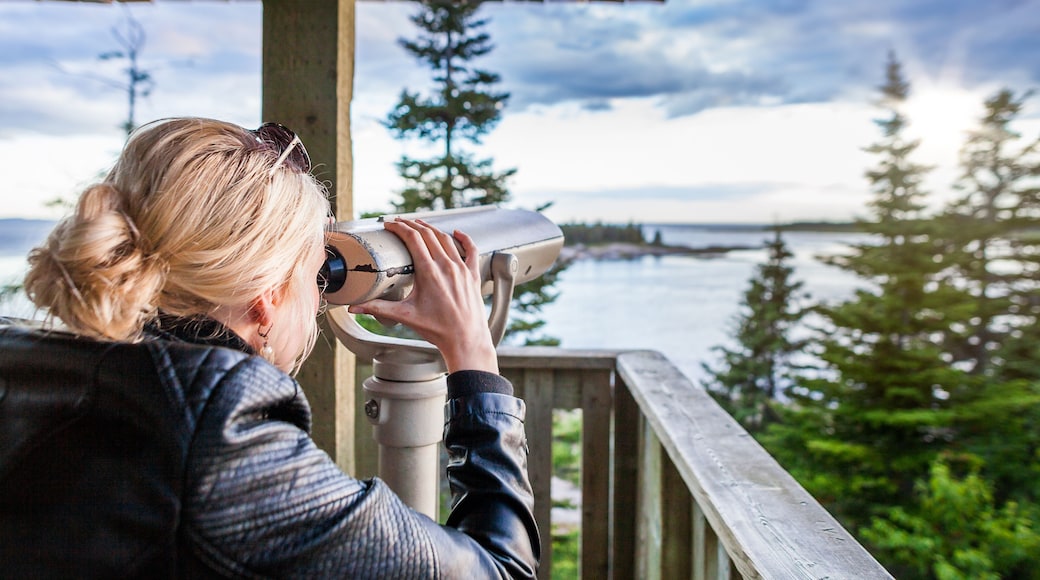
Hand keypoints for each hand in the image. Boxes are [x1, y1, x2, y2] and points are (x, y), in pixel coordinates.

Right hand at [347, 218, 498, 373]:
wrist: (465, 340)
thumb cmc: (438, 330)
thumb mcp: (405, 316)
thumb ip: (377, 309)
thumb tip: (354, 308)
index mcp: (429, 272)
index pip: (412, 239)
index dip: (399, 227)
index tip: (389, 224)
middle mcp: (447, 266)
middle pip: (427, 234)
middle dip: (411, 225)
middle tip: (399, 222)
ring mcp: (462, 269)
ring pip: (446, 239)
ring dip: (431, 228)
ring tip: (419, 224)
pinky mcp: (473, 275)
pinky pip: (471, 250)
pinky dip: (464, 238)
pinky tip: (456, 232)